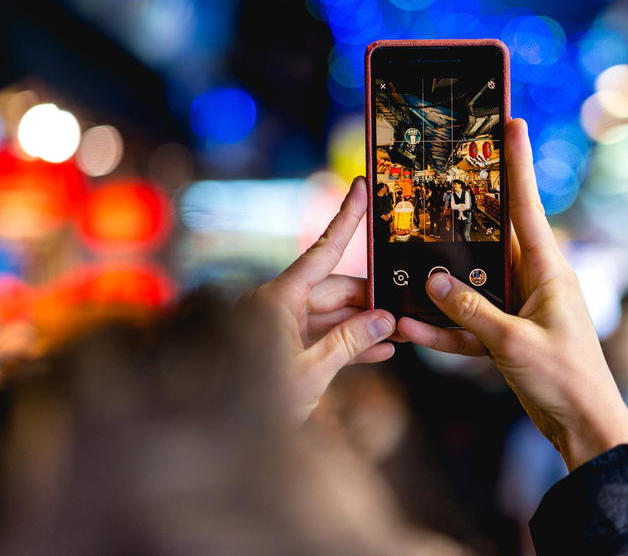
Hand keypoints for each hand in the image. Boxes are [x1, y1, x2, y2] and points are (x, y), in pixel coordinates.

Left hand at [252, 177, 395, 421]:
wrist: (221, 440)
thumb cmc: (255, 404)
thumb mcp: (309, 373)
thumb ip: (348, 344)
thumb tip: (385, 322)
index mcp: (277, 300)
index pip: (322, 252)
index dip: (345, 219)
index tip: (361, 187)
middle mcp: (278, 307)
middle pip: (334, 288)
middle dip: (371, 297)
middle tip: (406, 306)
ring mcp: (281, 329)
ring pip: (332, 315)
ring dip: (364, 324)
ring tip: (401, 331)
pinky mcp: (285, 351)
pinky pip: (323, 338)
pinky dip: (349, 344)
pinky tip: (381, 352)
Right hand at [397, 119, 627, 470]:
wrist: (584, 429)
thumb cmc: (566, 380)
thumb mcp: (514, 343)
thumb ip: (471, 310)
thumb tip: (432, 281)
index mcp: (548, 270)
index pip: (526, 206)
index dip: (517, 163)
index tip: (512, 122)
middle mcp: (534, 281)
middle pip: (492, 238)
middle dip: (463, 216)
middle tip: (436, 184)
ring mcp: (519, 308)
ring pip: (472, 283)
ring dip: (442, 284)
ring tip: (405, 266)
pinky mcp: (507, 336)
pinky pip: (469, 323)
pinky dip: (445, 327)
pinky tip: (413, 328)